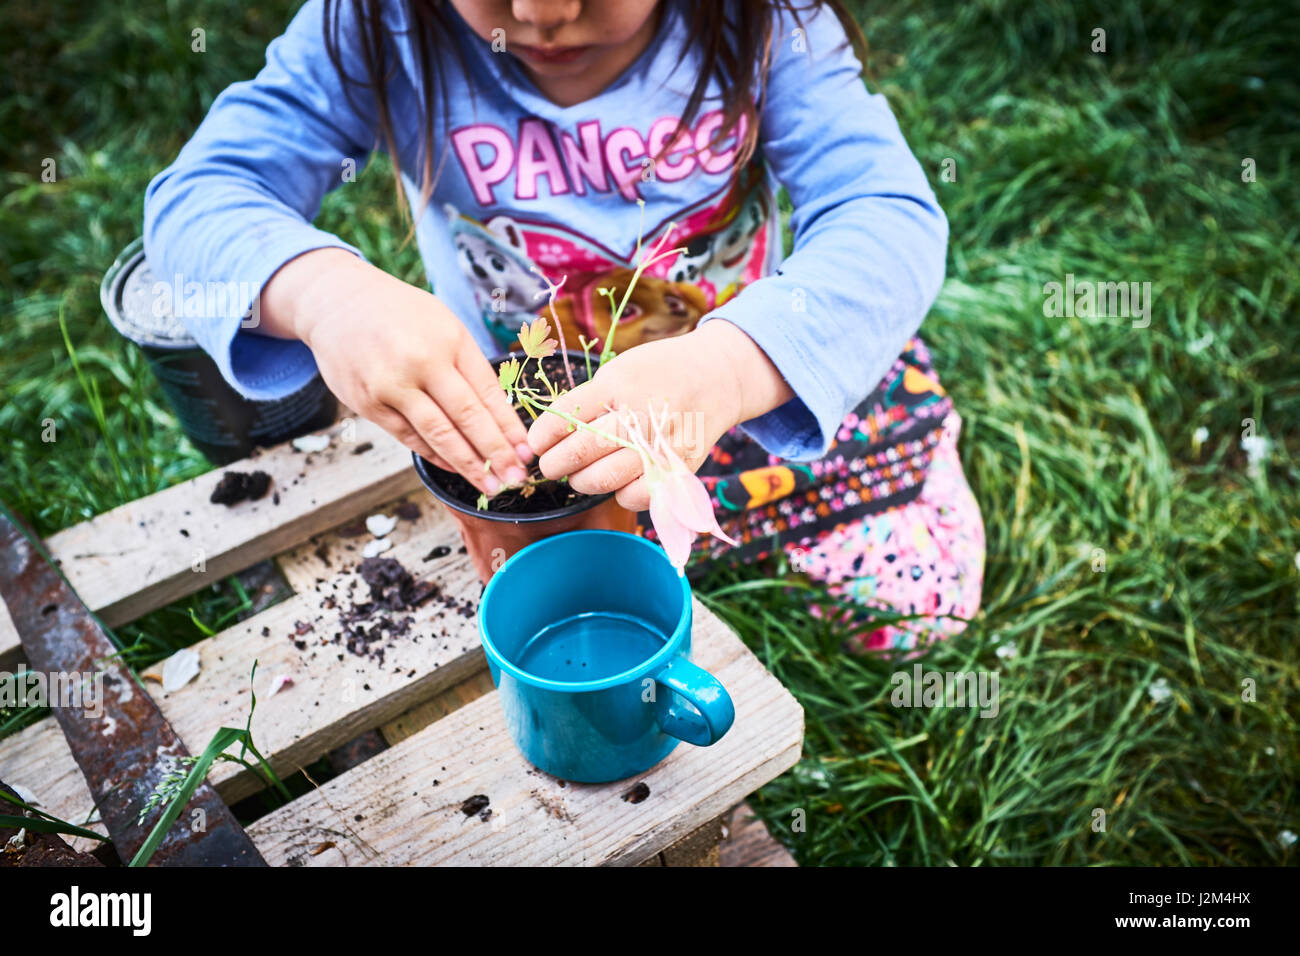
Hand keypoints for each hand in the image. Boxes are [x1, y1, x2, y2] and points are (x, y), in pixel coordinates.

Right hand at [260, 249, 532, 496]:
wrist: (337, 304)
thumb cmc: (402, 317)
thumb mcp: (444, 326)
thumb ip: (469, 367)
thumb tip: (500, 418)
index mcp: (449, 340)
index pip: (488, 392)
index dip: (510, 427)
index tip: (528, 452)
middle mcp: (421, 362)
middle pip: (467, 417)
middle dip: (496, 453)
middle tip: (517, 479)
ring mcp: (392, 385)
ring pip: (438, 434)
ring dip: (468, 465)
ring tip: (490, 486)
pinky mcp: (368, 404)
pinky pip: (409, 437)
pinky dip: (436, 456)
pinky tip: (455, 467)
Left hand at [525, 319, 793, 510]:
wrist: (718, 376)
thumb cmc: (659, 371)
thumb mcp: (620, 370)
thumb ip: (589, 400)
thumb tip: (549, 435)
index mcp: (618, 384)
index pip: (565, 415)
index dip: (541, 436)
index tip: (535, 444)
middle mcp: (639, 414)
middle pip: (582, 450)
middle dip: (556, 464)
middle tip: (551, 466)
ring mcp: (660, 443)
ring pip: (606, 478)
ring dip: (582, 482)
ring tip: (578, 476)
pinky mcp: (678, 466)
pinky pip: (637, 495)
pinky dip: (619, 494)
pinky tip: (616, 482)